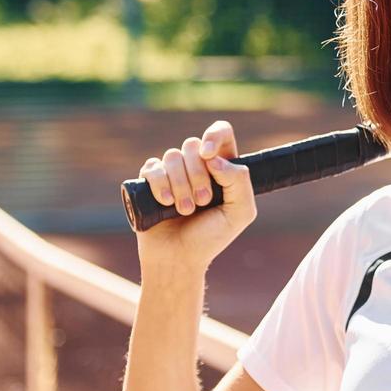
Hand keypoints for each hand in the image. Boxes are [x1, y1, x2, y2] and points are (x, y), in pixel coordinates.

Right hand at [134, 120, 256, 272]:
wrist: (179, 258)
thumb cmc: (211, 237)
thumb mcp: (240, 213)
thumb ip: (240, 181)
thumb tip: (212, 158)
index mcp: (221, 166)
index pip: (220, 132)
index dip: (214, 135)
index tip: (209, 155)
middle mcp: (196, 165)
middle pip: (193, 145)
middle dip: (198, 175)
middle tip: (203, 202)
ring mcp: (172, 171)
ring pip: (172, 156)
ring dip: (180, 185)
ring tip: (184, 210)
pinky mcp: (150, 181)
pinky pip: (152, 167)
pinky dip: (160, 185)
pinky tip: (164, 203)